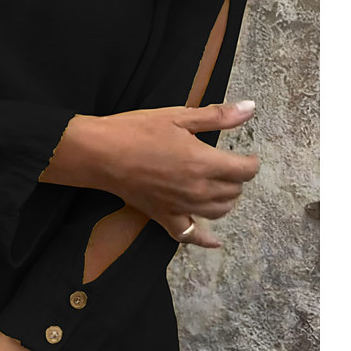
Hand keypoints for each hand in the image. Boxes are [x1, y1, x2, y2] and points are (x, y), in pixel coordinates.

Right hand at [101, 101, 258, 235]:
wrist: (101, 153)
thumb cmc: (137, 131)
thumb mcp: (178, 117)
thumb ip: (217, 116)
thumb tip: (250, 108)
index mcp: (204, 162)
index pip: (244, 170)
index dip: (250, 162)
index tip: (246, 156)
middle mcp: (198, 189)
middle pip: (234, 191)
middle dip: (235, 178)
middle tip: (226, 165)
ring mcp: (181, 206)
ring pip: (219, 211)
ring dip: (225, 200)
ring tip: (218, 187)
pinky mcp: (164, 216)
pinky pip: (190, 235)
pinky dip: (205, 239)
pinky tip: (215, 241)